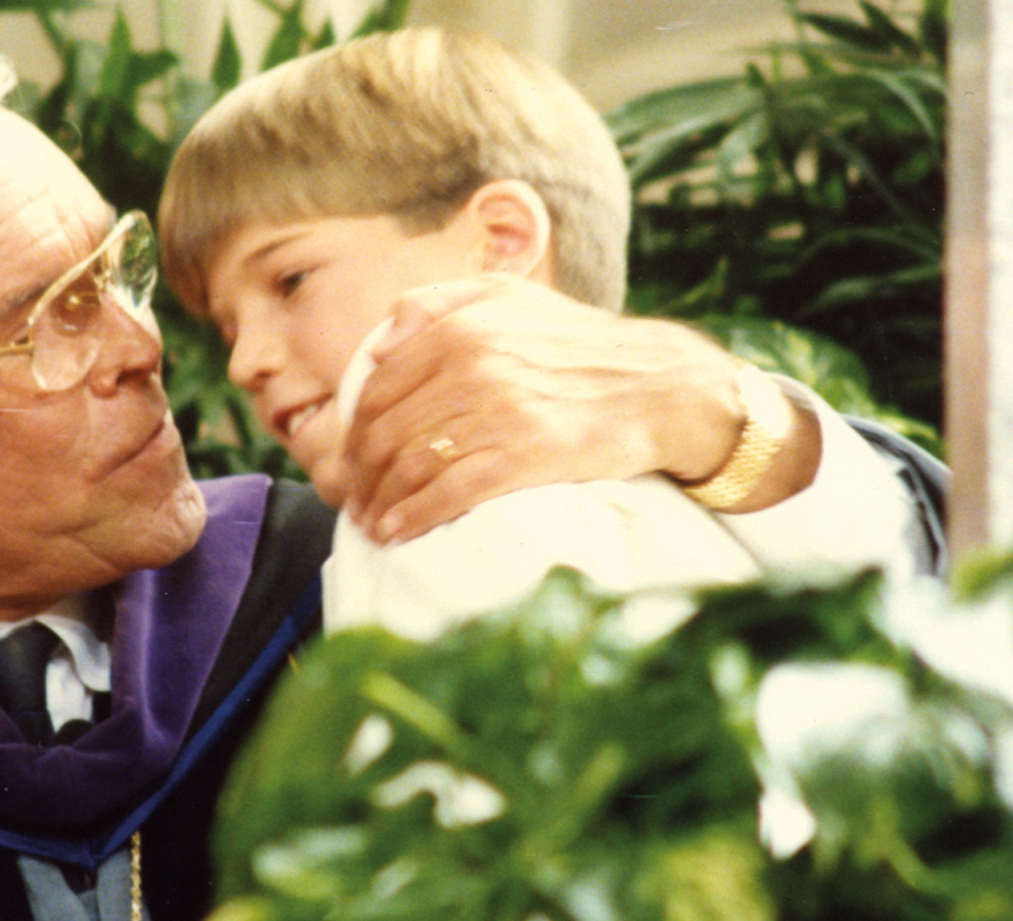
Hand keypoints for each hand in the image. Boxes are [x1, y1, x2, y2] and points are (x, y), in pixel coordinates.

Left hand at [335, 274, 815, 541]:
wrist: (660, 385)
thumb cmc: (579, 342)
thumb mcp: (509, 295)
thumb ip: (436, 303)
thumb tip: (378, 341)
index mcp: (460, 329)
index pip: (377, 388)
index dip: (353, 431)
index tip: (352, 458)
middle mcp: (472, 367)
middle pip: (384, 433)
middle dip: (360, 476)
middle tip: (356, 501)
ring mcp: (497, 413)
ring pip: (408, 466)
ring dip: (379, 503)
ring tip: (372, 523)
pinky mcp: (523, 457)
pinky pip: (447, 493)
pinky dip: (412, 517)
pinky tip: (397, 532)